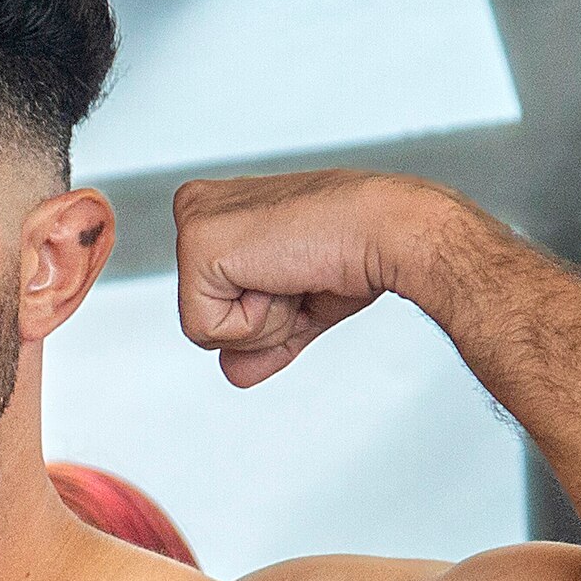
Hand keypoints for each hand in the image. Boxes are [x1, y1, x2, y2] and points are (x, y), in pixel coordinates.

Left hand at [175, 170, 471, 385]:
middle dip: (262, 320)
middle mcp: (200, 207)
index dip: (265, 313)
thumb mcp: (300, 308)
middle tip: (299, 275)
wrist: (386, 233)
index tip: (302, 273)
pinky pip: (206, 329)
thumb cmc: (358, 251)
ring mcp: (194, 221)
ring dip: (262, 321)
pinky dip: (255, 321)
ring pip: (202, 329)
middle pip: (204, 317)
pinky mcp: (197, 244)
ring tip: (293, 273)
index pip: (213, 303)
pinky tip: (282, 275)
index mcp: (222, 213)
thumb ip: (260, 340)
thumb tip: (232, 373)